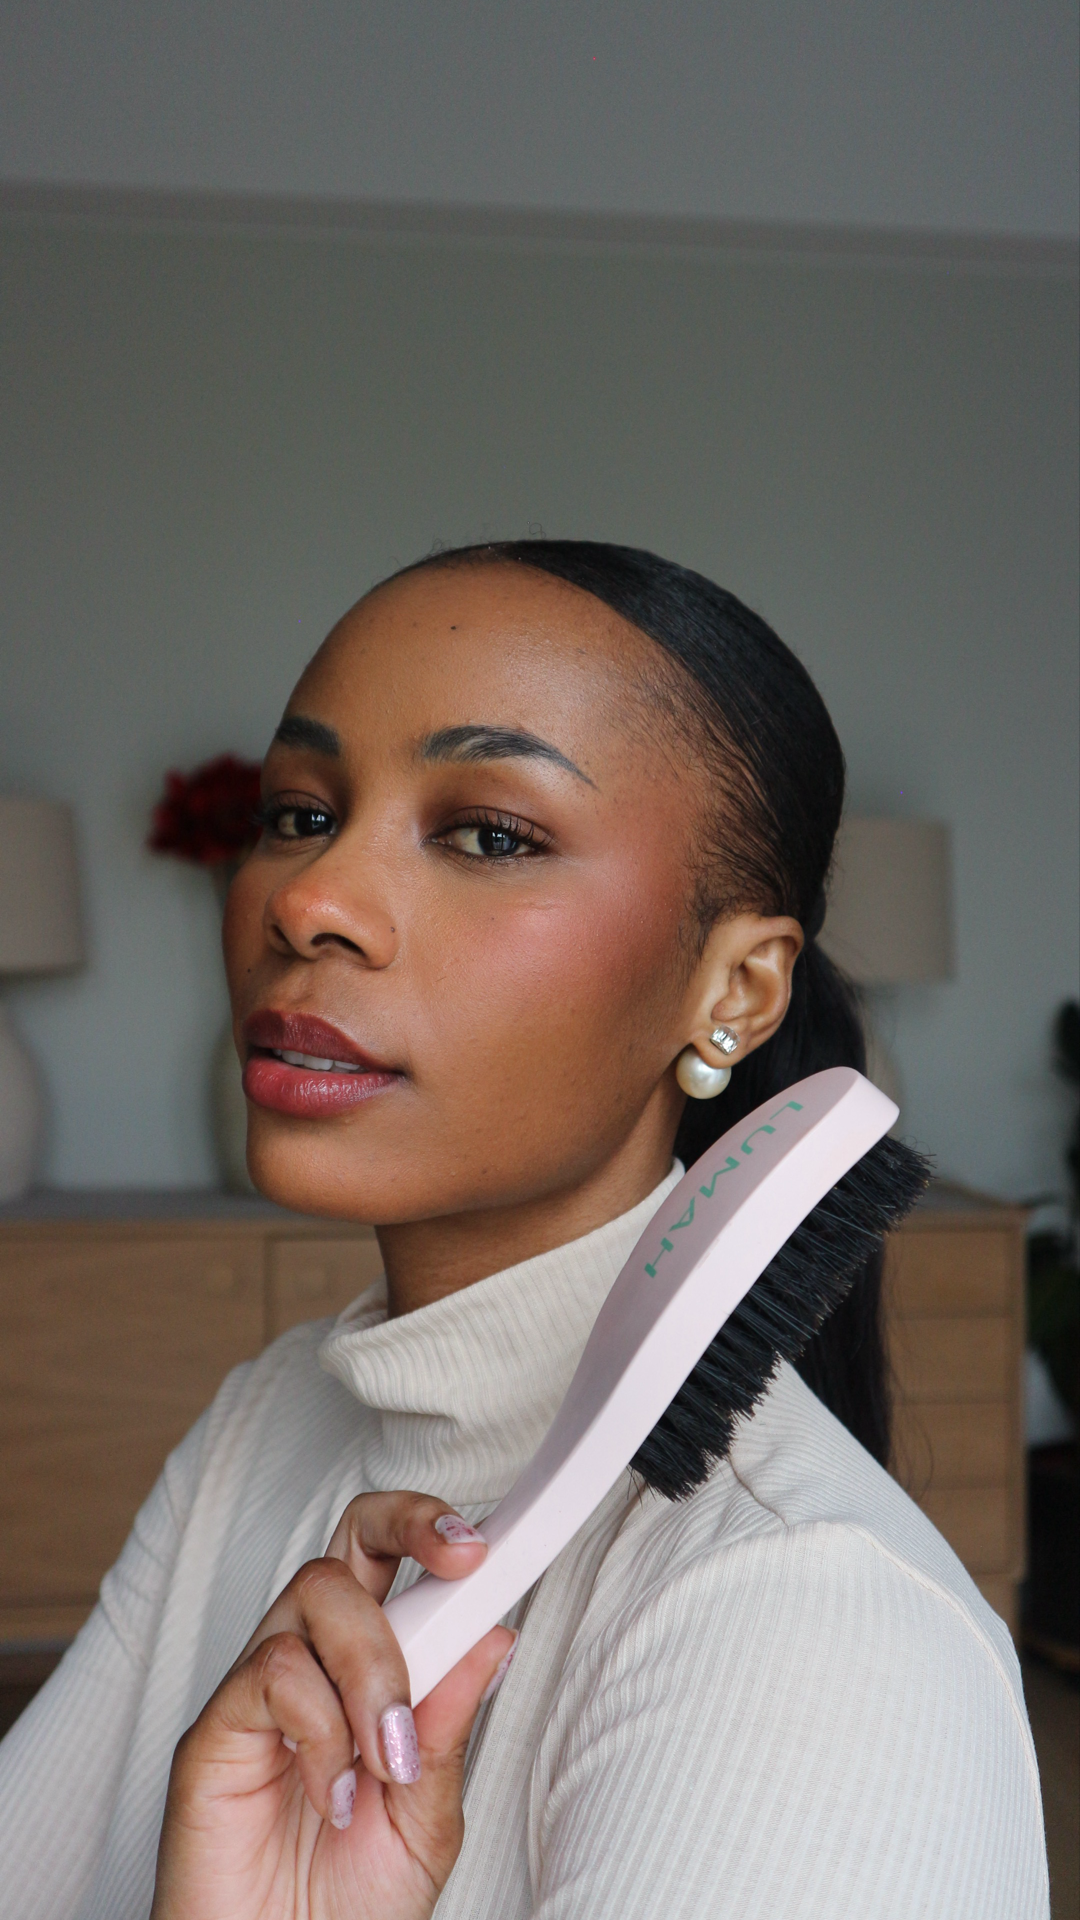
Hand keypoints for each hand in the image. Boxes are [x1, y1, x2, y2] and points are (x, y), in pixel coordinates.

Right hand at [151, 1492, 514, 1919]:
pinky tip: (333, 1795)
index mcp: (371, 1674)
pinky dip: (321, 1731)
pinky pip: (272, 1672)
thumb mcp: (427, 1819)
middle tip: (463, 1568)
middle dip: (410, 1525)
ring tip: (388, 1761)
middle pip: (350, 1538)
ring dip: (375, 1670)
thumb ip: (450, 1729)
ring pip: (317, 1592)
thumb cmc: (347, 1910)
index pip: (396, 1563)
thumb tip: (494, 1637)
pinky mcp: (216, 1729)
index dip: (438, 1529)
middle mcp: (315, 1663)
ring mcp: (262, 1690)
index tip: (492, 1539)